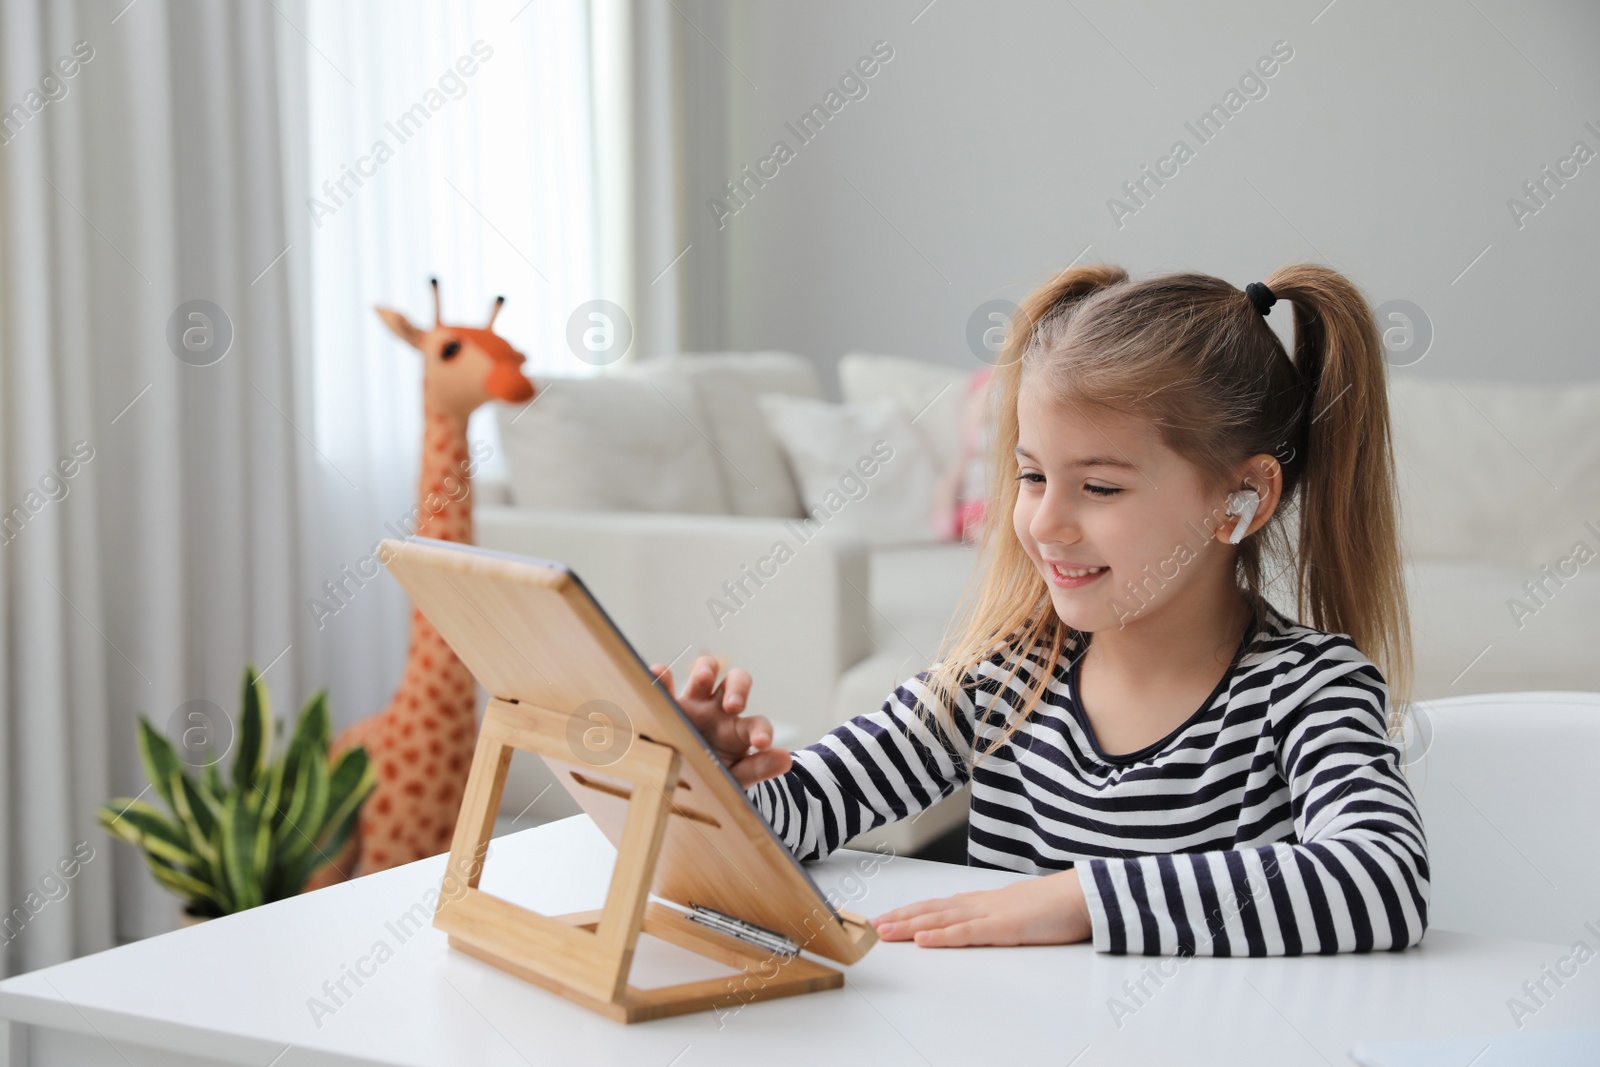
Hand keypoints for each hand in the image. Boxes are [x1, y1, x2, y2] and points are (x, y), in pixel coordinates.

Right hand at [649, 655, 792, 787]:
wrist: (680, 784)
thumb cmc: (713, 777)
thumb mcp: (735, 778)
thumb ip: (758, 768)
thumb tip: (786, 760)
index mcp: (739, 732)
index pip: (757, 724)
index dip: (762, 731)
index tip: (762, 744)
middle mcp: (719, 711)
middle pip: (736, 681)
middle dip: (738, 688)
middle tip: (733, 706)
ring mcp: (693, 704)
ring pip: (704, 671)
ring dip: (706, 669)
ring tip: (704, 678)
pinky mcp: (667, 706)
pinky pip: (664, 686)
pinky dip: (662, 677)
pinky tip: (657, 674)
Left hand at [869, 867, 1092, 947]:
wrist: (1081, 895)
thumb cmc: (1053, 905)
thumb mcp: (1014, 911)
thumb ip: (990, 914)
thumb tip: (969, 920)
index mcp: (980, 901)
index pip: (936, 905)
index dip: (908, 911)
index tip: (885, 917)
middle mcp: (978, 904)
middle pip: (930, 910)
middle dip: (899, 918)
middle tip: (871, 924)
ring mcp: (989, 914)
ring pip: (940, 919)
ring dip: (909, 925)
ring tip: (884, 931)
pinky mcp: (1003, 927)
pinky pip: (966, 932)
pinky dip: (942, 936)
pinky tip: (923, 939)